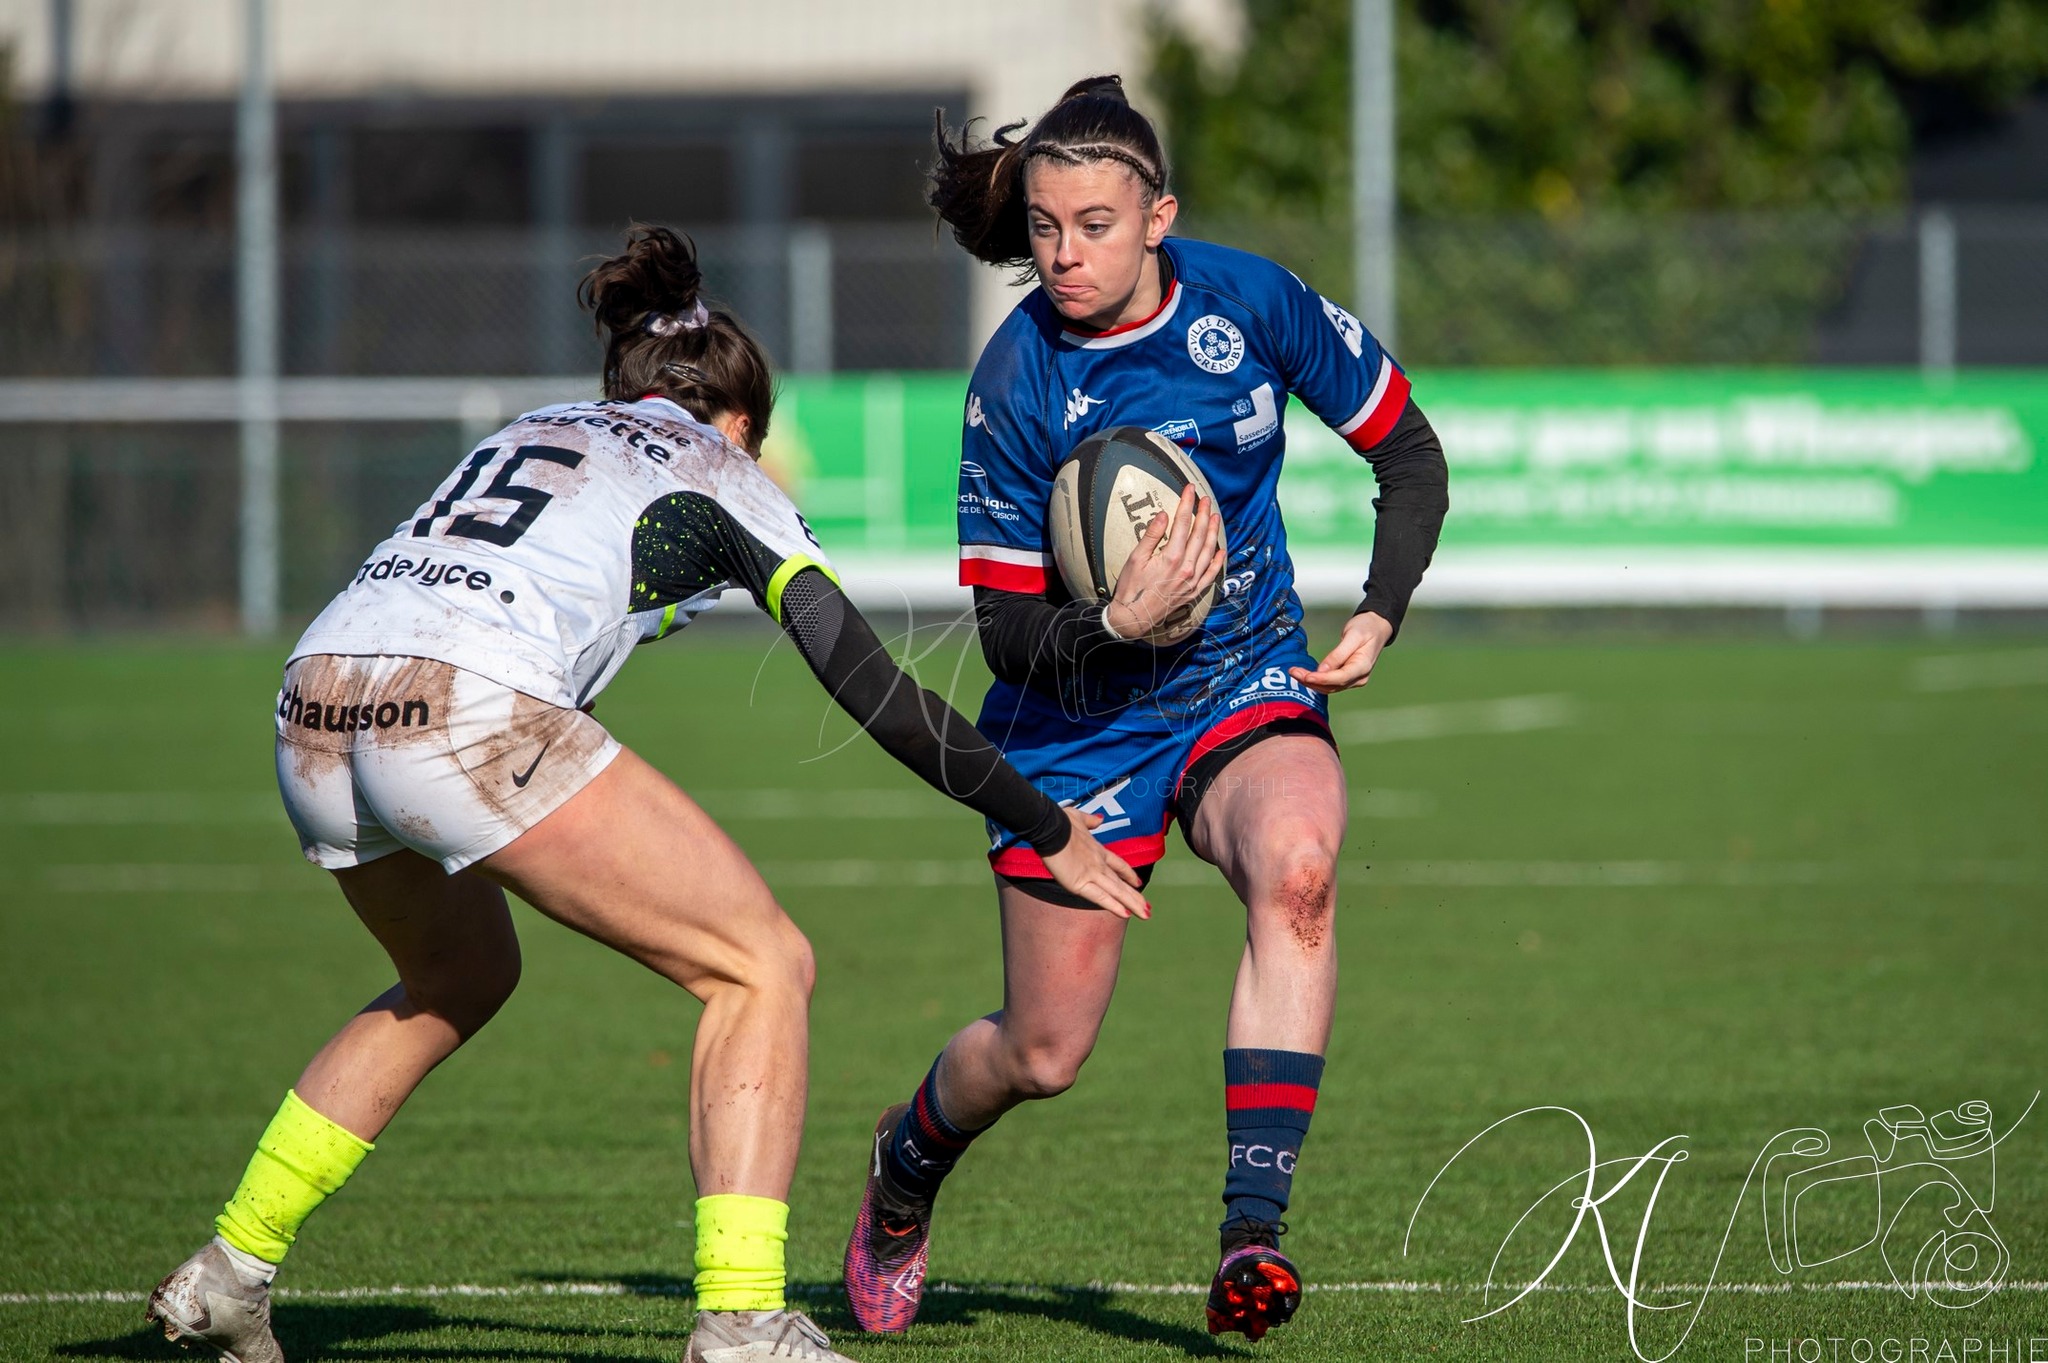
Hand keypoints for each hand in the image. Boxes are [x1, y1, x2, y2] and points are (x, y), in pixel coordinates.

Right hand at [1039, 808, 1150, 918]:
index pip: (1118, 865)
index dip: (1129, 874)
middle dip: (1135, 896)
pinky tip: (1126, 914)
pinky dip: (1114, 906)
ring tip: (1146, 914)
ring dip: (1132, 904)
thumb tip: (1099, 819)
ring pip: (1117, 892)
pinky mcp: (1080, 884)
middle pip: (1121, 883)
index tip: (1138, 882)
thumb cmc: (1060, 822)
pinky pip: (1101, 897)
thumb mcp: (1078, 817)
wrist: (1051, 827)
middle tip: (1148, 908)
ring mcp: (1092, 874)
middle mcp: (1099, 864)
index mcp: (1098, 850)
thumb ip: (1090, 820)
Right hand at [1103, 485, 1226, 641]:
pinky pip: (1211, 573)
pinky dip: (1218, 560)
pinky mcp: (1194, 591)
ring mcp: (1193, 581)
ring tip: (1215, 516)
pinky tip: (1220, 549)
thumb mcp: (1136, 558)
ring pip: (1209, 551)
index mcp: (1172, 557)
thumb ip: (1152, 536)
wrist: (1134, 617)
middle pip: (1199, 534)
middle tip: (1205, 499)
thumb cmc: (1131, 588)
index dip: (1187, 504)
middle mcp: (1187, 568)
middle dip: (1203, 514)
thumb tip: (1163, 515)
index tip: (1190, 490)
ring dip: (1213, 532)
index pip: (1183, 523)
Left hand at [1290, 610, 1393, 694]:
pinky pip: (1330, 684)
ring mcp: (1354, 679)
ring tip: (1295, 672)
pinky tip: (1304, 675)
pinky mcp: (1348, 678)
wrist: (1377, 627)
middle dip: (1311, 681)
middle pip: (1332, 685)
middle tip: (1292, 671)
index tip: (1305, 676)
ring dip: (1311, 683)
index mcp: (1363, 666)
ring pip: (1330, 687)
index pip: (1340, 678)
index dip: (1321, 679)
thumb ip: (1338, 654)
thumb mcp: (1353, 636)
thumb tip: (1322, 670)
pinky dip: (1317, 681)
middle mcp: (1359, 677)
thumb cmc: (1367, 628)